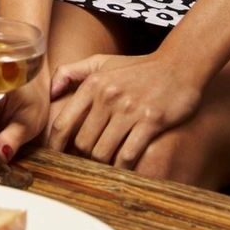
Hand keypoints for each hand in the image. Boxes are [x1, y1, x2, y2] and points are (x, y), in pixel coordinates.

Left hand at [44, 51, 202, 166]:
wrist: (179, 65)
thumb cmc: (138, 68)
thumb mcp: (102, 62)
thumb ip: (71, 72)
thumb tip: (50, 91)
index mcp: (93, 84)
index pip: (64, 123)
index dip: (56, 145)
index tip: (56, 158)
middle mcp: (108, 96)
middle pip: (83, 143)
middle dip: (83, 156)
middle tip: (89, 162)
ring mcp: (130, 109)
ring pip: (103, 152)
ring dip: (103, 164)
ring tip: (107, 165)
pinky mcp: (151, 121)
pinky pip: (128, 155)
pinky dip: (123, 167)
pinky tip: (125, 167)